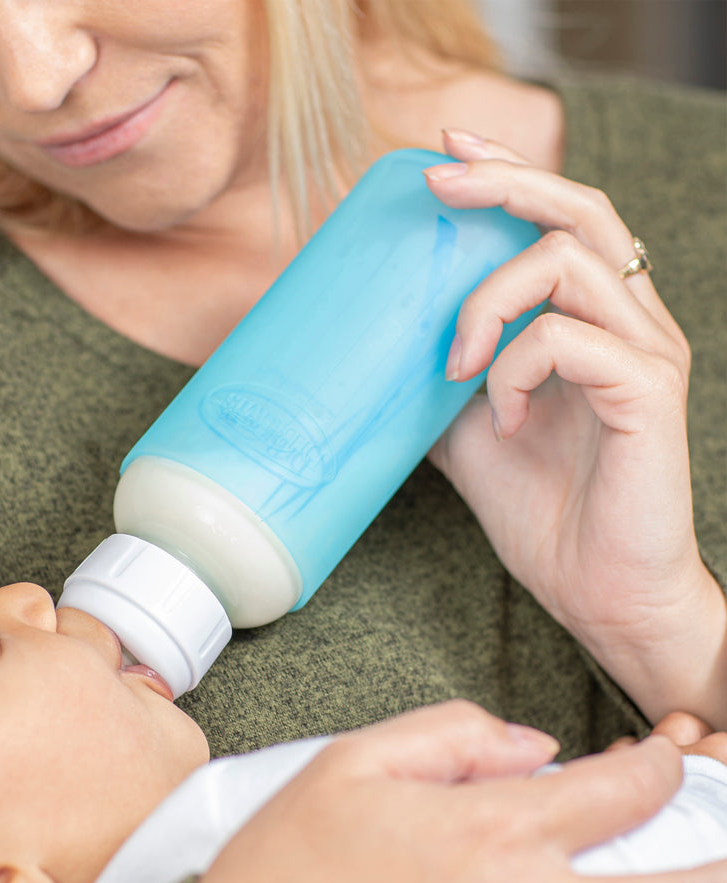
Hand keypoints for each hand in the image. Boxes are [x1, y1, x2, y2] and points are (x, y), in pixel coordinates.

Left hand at [424, 129, 726, 727]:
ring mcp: (645, 352)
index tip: (443, 157)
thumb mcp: (469, 433)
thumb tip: (368, 355)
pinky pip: (570, 340)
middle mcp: (628, 321)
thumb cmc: (543, 511)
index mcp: (591, 321)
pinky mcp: (649, 392)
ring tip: (453, 364)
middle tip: (436, 179)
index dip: (506, 174)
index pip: (560, 219)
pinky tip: (500, 417)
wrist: (597, 590)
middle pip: (578, 210)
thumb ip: (440, 383)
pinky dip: (514, 368)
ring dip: (489, 299)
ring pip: (570, 261)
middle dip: (502, 181)